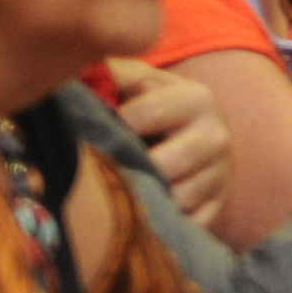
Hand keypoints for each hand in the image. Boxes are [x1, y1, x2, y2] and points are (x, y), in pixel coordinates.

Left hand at [101, 60, 232, 230]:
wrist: (195, 138)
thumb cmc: (150, 107)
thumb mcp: (136, 81)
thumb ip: (110, 73)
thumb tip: (70, 69)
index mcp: (195, 98)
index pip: (140, 117)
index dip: (110, 125)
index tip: (98, 127)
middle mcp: (217, 135)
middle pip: (162, 165)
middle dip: (130, 167)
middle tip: (108, 164)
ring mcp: (221, 175)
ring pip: (176, 198)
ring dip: (147, 196)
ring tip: (128, 185)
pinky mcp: (218, 208)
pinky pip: (187, 224)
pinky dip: (163, 220)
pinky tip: (147, 206)